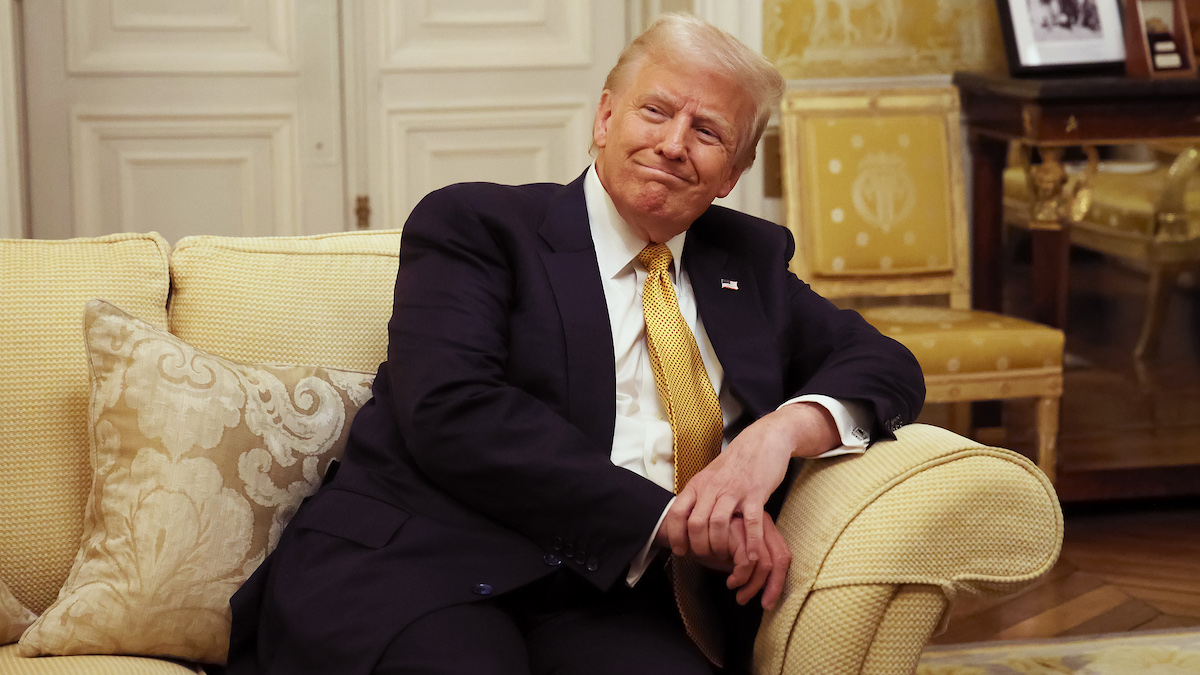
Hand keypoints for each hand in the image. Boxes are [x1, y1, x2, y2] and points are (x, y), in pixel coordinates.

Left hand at [663, 403, 836, 566]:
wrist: (763, 439)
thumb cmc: (737, 461)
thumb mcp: (710, 475)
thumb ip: (699, 495)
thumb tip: (685, 518)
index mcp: (698, 484)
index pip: (677, 513)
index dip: (676, 535)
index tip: (680, 550)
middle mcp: (713, 487)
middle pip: (696, 524)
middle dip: (699, 546)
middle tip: (706, 557)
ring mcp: (734, 490)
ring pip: (717, 524)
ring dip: (719, 546)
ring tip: (725, 556)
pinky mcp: (756, 493)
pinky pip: (751, 522)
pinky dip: (750, 542)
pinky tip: (750, 555)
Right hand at [689, 514, 791, 609]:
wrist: (682, 531)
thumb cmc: (708, 545)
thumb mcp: (733, 557)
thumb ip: (750, 566)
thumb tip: (768, 588)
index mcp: (763, 529)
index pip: (783, 554)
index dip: (779, 581)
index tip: (768, 601)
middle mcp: (759, 524)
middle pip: (780, 558)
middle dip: (773, 587)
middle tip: (762, 604)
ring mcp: (748, 525)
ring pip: (764, 563)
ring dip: (752, 586)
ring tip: (739, 595)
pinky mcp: (735, 530)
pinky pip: (746, 561)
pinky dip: (740, 578)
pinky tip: (730, 583)